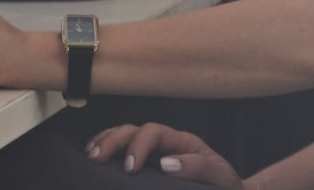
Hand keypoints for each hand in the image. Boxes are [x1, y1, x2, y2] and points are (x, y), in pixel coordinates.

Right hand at [88, 122, 243, 188]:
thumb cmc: (223, 185)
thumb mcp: (219, 176)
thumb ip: (198, 167)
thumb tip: (166, 164)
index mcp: (182, 141)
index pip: (154, 132)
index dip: (139, 145)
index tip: (130, 168)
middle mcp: (164, 143)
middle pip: (133, 129)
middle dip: (113, 140)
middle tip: (97, 159)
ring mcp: (153, 152)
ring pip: (123, 135)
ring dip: (104, 141)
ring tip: (90, 155)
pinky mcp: (145, 165)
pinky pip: (121, 150)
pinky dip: (106, 149)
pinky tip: (93, 157)